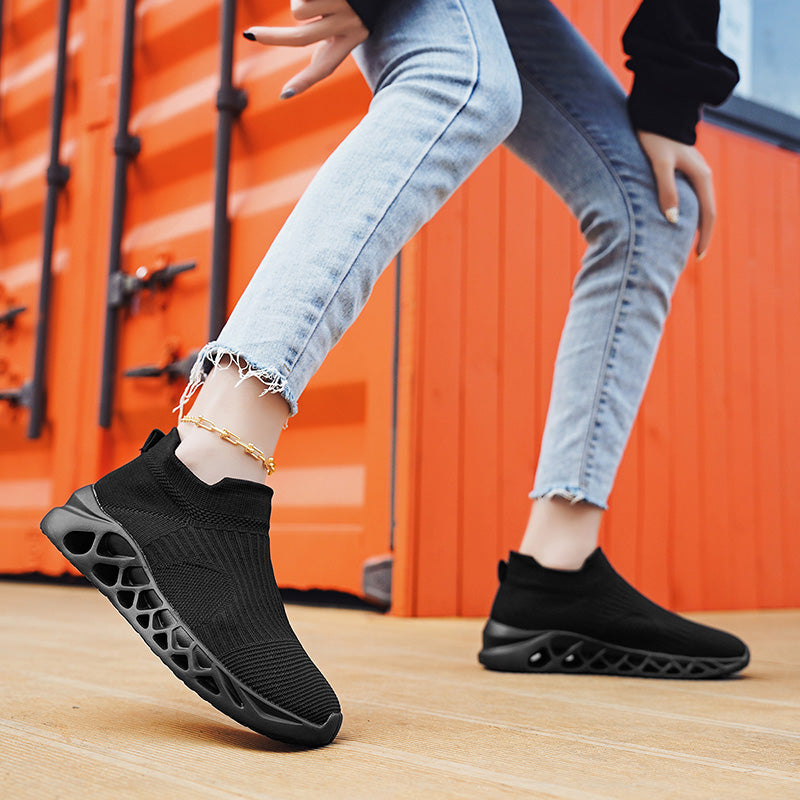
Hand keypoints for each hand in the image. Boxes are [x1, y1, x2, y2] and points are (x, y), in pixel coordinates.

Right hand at [244, 0, 367, 98]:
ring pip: (299, 11)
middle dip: (271, 37)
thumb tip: (292, 57)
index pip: (325, 66)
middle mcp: (350, 25)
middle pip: (299, 38)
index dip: (305, 81)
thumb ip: (324, 32)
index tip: (285, 94)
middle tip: (250, 34)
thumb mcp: (346, 18)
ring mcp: (344, 7)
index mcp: (353, 37)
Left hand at [636, 131, 714, 258]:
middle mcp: (701, 175)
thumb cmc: (654, 137)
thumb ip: (666, 190)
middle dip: (701, 234)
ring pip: (698, 204)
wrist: (655, 111)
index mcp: (701, 176)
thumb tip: (675, 221)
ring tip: (683, 244)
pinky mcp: (682, 169)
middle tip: (693, 256)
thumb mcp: (659, 164)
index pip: (708, 214)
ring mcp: (693, 171)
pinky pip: (689, 196)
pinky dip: (686, 212)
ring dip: (693, 224)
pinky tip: (674, 220)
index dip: (704, 237)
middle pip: (706, 211)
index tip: (697, 257)